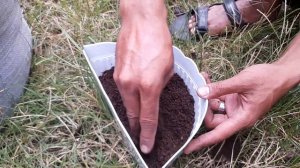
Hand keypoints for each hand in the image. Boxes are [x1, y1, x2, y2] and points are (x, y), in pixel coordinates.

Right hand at [114, 13, 173, 153]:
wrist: (140, 23)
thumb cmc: (159, 42)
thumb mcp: (169, 68)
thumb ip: (161, 87)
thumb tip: (154, 95)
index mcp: (149, 86)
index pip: (148, 117)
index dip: (147, 134)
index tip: (146, 146)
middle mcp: (131, 85)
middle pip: (133, 115)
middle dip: (137, 128)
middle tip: (141, 136)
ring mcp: (120, 80)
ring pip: (126, 105)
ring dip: (132, 114)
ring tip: (137, 121)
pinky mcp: (116, 74)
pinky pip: (122, 93)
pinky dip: (128, 99)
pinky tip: (133, 101)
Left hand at [184, 63, 296, 153]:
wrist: (280, 73)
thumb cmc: (267, 80)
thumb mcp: (242, 82)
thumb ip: (221, 88)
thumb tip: (200, 93)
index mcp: (242, 118)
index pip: (218, 134)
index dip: (202, 141)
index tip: (187, 148)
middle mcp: (237, 116)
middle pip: (212, 120)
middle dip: (202, 108)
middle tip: (196, 90)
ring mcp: (234, 108)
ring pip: (213, 109)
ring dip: (206, 96)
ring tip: (202, 80)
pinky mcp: (233, 100)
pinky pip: (218, 98)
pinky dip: (212, 90)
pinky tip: (207, 79)